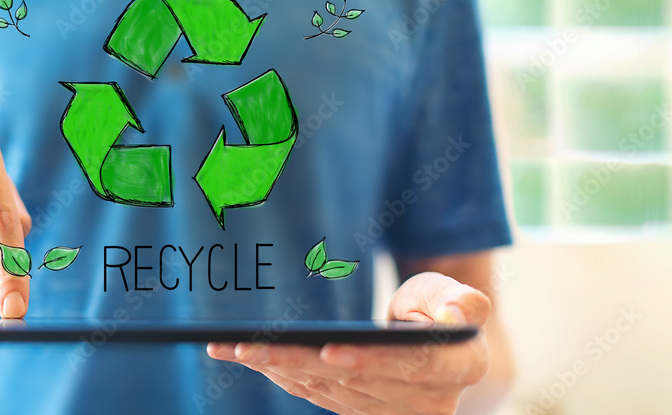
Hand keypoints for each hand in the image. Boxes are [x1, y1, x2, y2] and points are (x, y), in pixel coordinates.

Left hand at [207, 272, 490, 414]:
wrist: (438, 349)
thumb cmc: (442, 310)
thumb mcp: (457, 296)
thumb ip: (464, 303)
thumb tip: (453, 317)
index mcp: (457, 368)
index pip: (411, 367)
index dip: (369, 359)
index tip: (330, 350)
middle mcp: (424, 402)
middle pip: (353, 380)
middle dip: (298, 361)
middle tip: (250, 345)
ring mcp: (388, 413)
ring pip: (325, 390)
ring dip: (276, 369)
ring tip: (233, 348)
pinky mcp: (358, 414)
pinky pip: (314, 394)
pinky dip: (279, 375)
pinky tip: (247, 358)